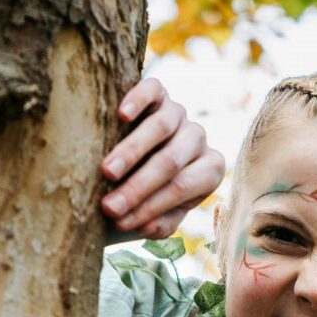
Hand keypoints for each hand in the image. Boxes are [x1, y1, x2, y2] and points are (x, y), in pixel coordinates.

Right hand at [100, 77, 224, 238]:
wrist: (128, 166)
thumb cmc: (143, 197)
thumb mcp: (155, 217)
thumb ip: (157, 224)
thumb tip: (145, 226)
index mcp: (209, 171)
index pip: (180, 188)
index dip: (150, 207)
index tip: (119, 224)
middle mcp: (198, 139)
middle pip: (170, 161)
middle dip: (138, 187)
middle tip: (109, 206)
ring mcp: (179, 113)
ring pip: (161, 128)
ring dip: (132, 153)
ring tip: (107, 172)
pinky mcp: (159, 91)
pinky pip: (153, 90)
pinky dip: (138, 101)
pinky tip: (121, 116)